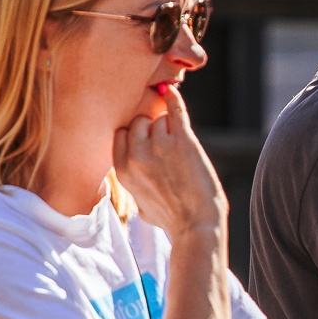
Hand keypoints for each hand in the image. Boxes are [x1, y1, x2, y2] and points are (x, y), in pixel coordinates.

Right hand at [113, 82, 226, 241]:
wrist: (196, 226)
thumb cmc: (171, 218)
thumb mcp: (140, 203)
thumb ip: (134, 182)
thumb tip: (135, 173)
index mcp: (122, 170)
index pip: (121, 133)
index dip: (135, 135)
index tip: (148, 140)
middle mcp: (136, 155)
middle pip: (139, 121)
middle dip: (152, 128)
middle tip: (169, 144)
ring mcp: (159, 146)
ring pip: (159, 118)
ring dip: (170, 126)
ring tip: (181, 149)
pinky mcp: (183, 141)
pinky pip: (175, 110)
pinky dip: (174, 99)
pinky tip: (172, 91)